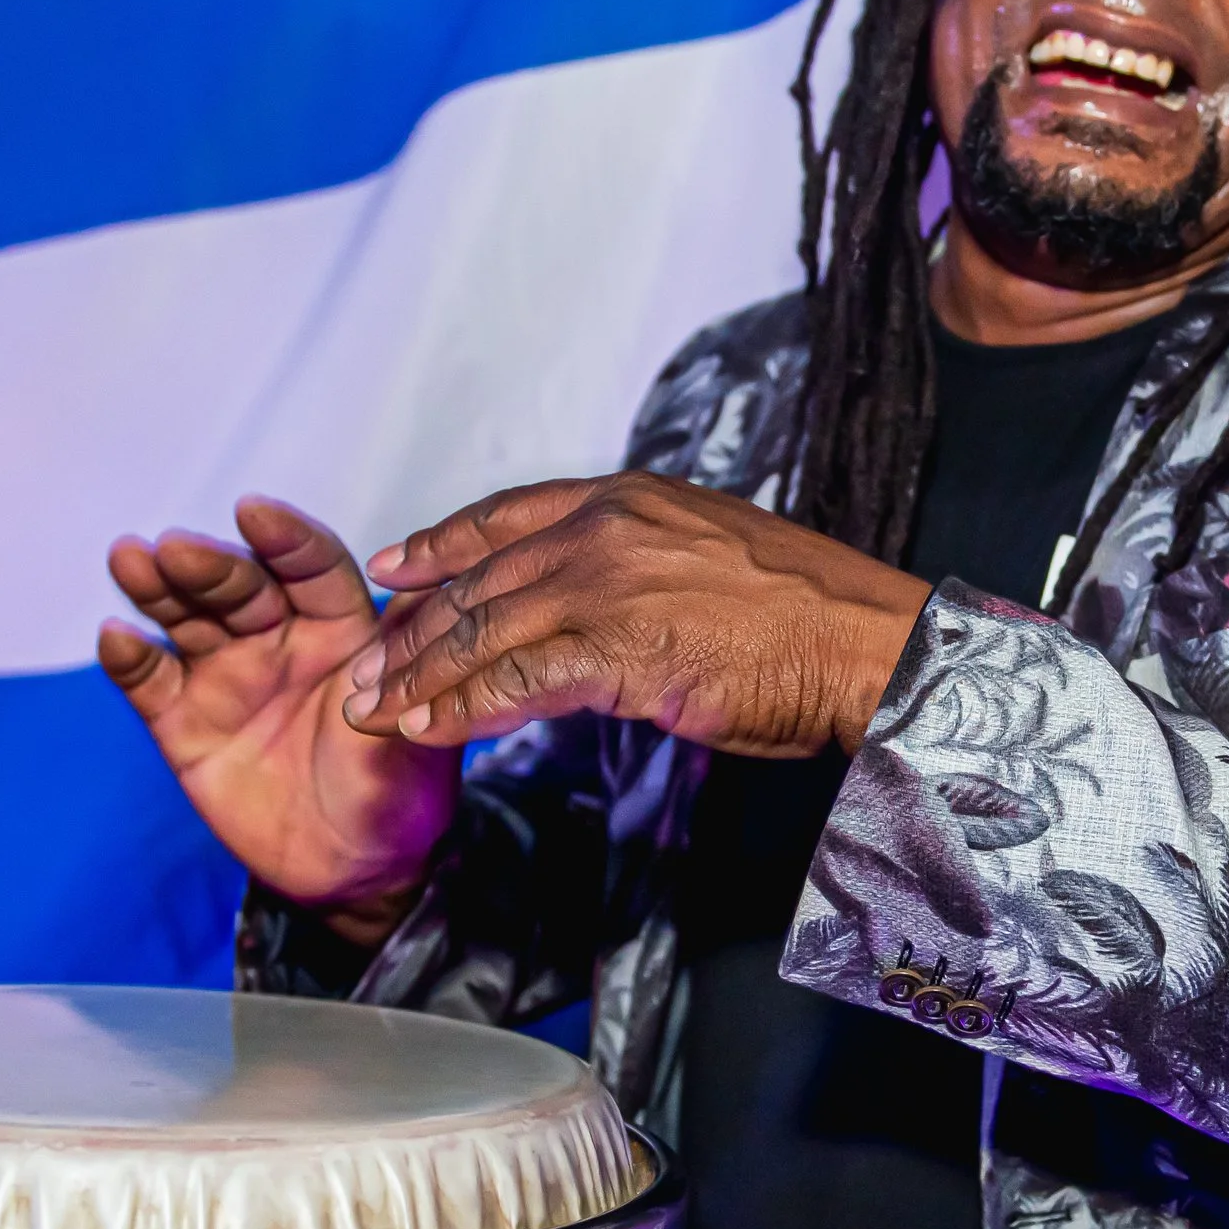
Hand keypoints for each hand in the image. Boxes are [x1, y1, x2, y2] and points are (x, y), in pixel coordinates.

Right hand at [98, 498, 460, 939]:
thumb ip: (399, 685)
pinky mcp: (184, 722)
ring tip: (129, 559)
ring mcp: (228, 676)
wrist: (353, 874)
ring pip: (188, 619)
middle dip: (209, 564)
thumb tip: (415, 614)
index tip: (254, 511)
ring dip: (157, 588)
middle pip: (241, 586)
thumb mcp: (411, 744)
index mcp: (343, 630)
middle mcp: (281, 640)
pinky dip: (131, 658)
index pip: (312, 569)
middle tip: (174, 547)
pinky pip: (152, 682)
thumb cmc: (396, 797)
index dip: (285, 540)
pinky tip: (115, 638)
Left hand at [346, 473, 930, 755]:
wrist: (866, 643)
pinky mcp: (617, 650)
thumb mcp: (708, 558)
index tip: (395, 565)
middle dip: (410, 631)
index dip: (440, 544)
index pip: (505, 515)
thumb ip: (639, 569)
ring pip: (483, 632)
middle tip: (362, 670)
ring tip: (373, 713)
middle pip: (478, 580)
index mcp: (627, 497)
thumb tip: (599, 605)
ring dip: (419, 679)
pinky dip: (462, 711)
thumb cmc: (806, 615)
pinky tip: (429, 731)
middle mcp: (605, 529)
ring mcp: (607, 586)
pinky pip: (515, 684)